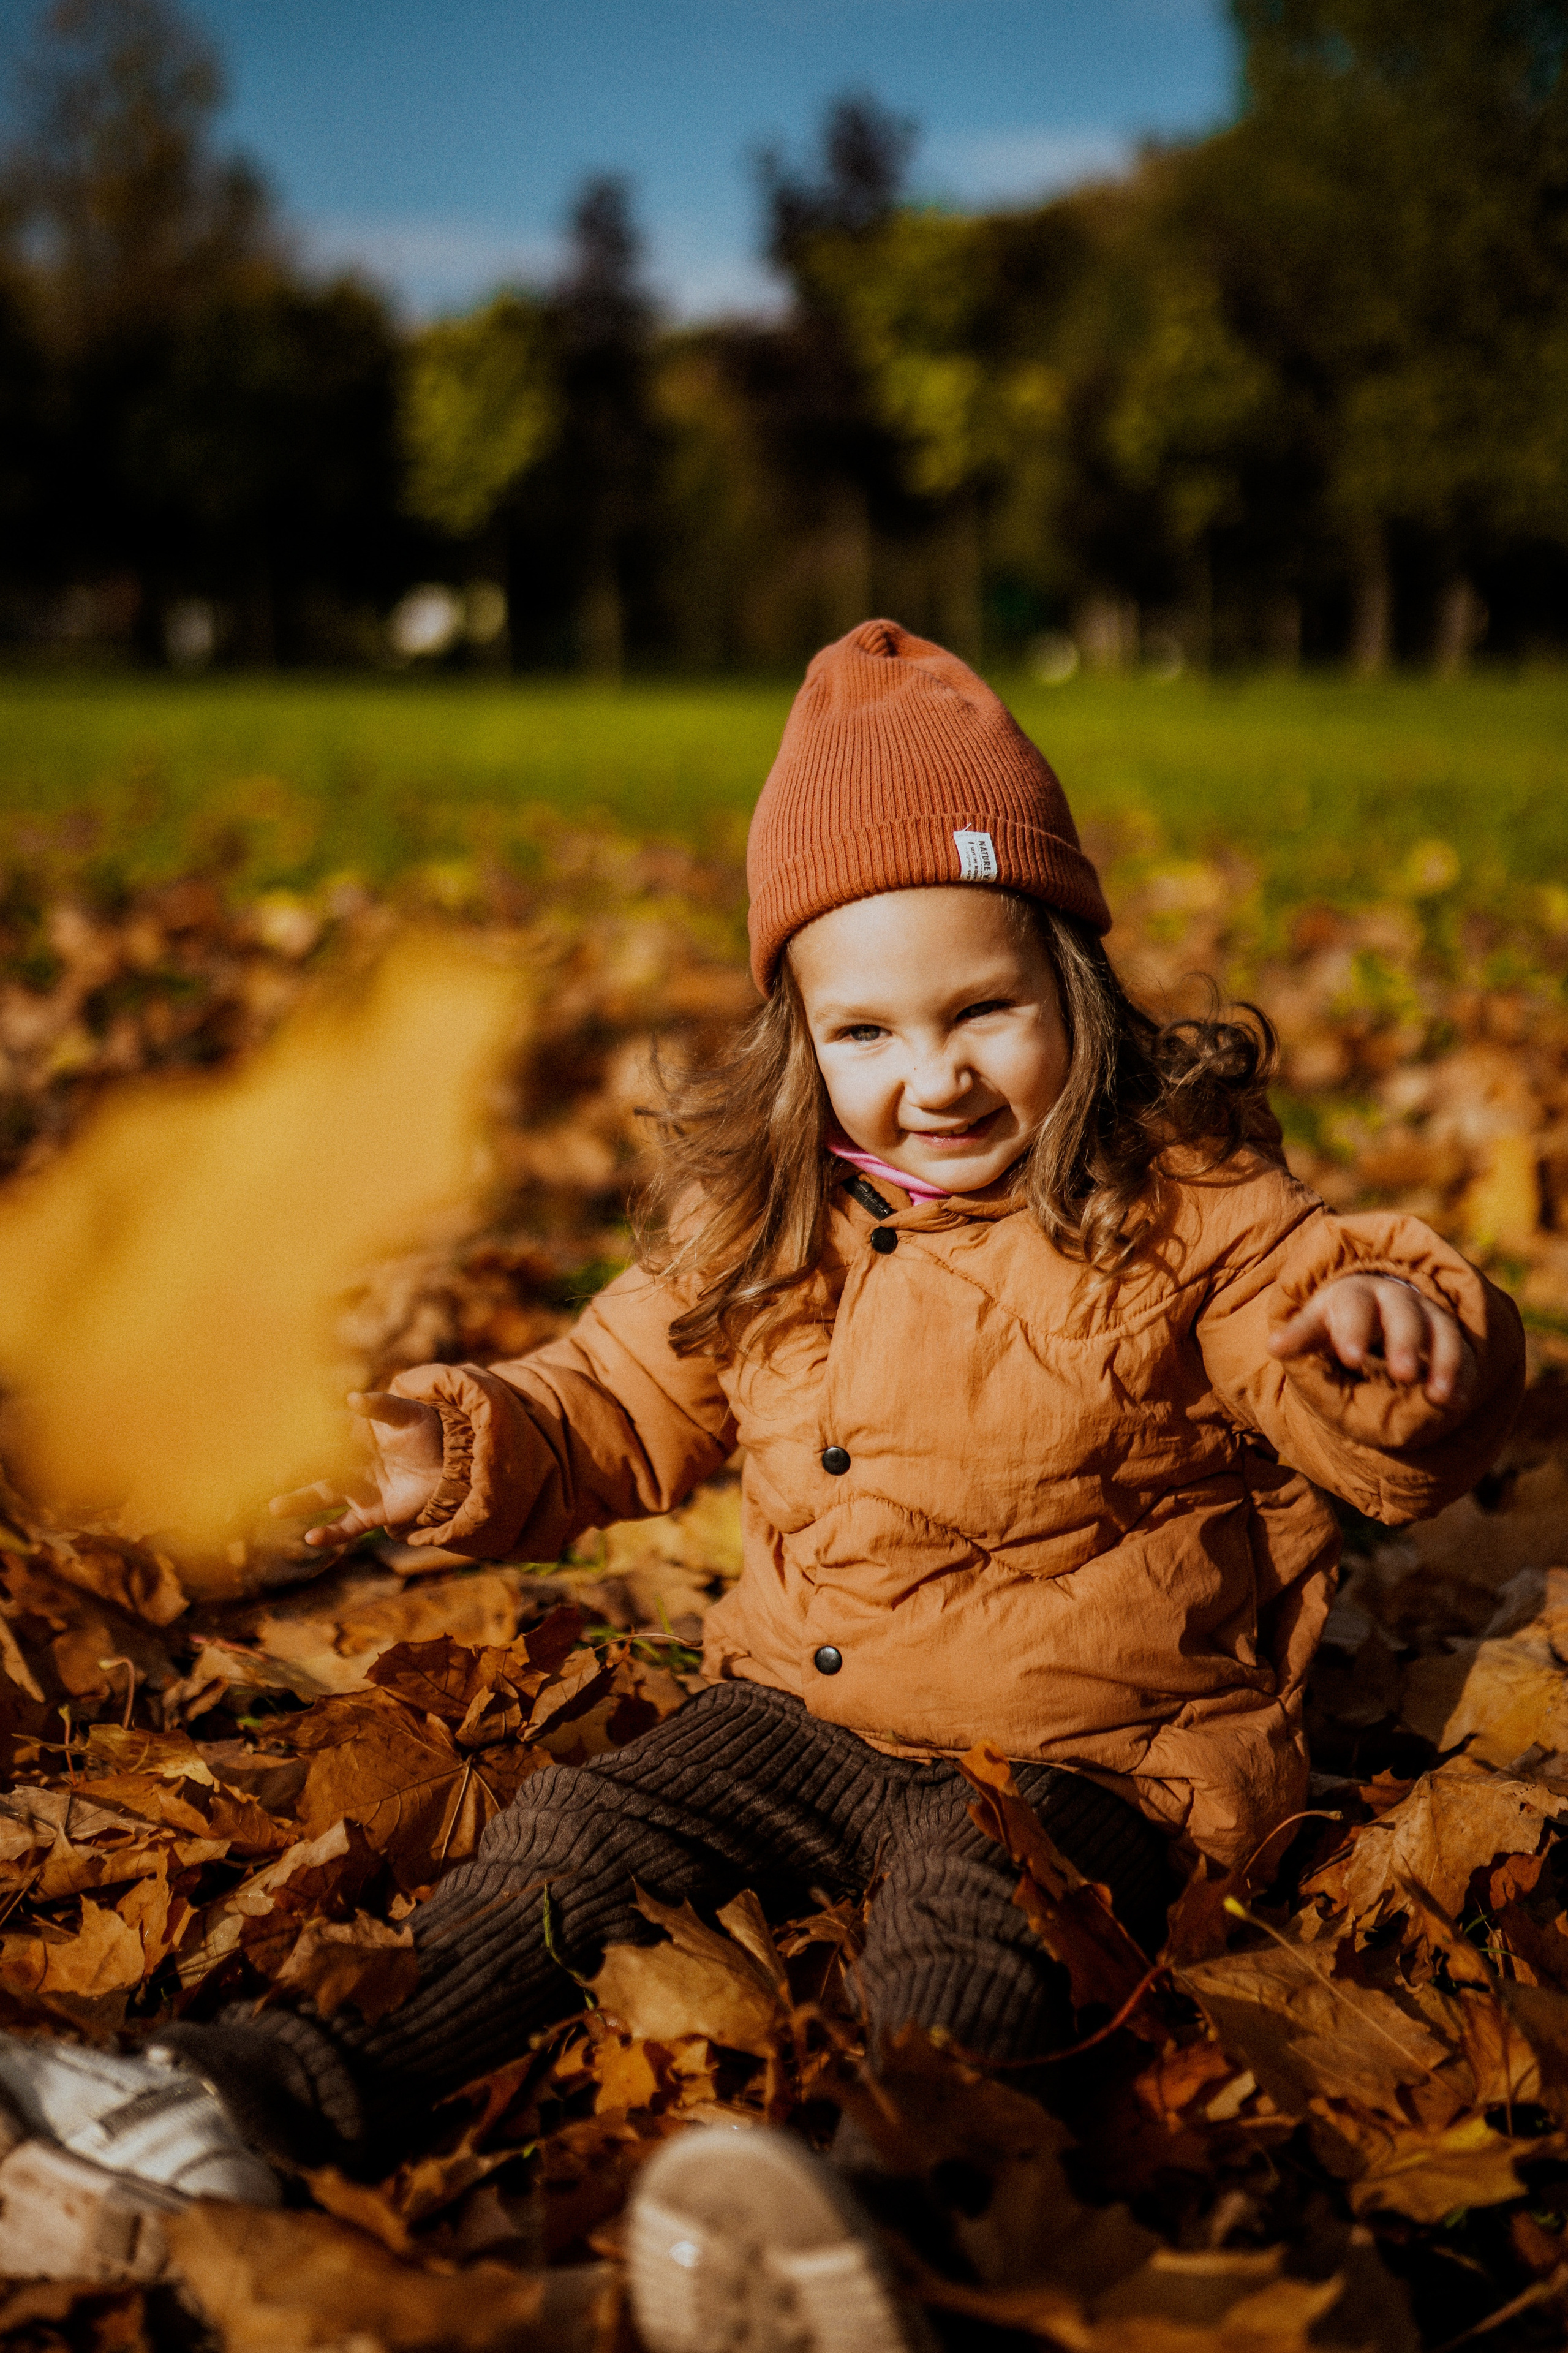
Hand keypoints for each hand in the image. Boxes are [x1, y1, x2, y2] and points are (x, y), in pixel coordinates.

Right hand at [270, 1391, 444, 1548]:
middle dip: (296, 1469)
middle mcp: (350, 1462)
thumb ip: (382, 1406)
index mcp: (355, 1433)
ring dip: (299, 1501)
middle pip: (318, 1465)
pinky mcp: (372, 1513)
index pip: (325, 1432)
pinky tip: (311, 1539)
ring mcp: (359, 1489)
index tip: (280, 1435)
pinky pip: (347, 1526)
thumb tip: (352, 1398)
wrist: (455, 1464)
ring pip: (323, 1495)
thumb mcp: (409, 1415)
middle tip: (273, 1473)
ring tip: (275, 1507)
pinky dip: (330, 1534)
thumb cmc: (430, 1432)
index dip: (305, 1433)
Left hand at [1268, 1275, 1475, 1408]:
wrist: (1373, 1309)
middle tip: (1401, 1374)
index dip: (1353, 1330)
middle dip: (1404, 1343)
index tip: (1350, 1358)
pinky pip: (1464, 1353)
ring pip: (1441, 1332)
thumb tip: (1274, 1346)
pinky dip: (1462, 1376)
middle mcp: (1396, 1300)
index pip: (1355, 1305)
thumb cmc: (1336, 1323)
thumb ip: (1300, 1336)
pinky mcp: (1450, 1337)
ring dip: (1442, 1363)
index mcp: (1355, 1295)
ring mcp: (1428, 1317)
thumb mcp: (1316, 1327)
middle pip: (1403, 1315)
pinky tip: (1457, 1402)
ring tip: (1439, 1397)